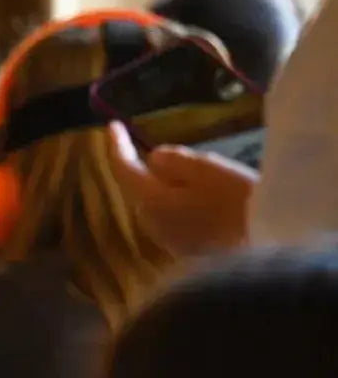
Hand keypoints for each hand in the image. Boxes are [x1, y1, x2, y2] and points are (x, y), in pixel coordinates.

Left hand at [108, 122, 256, 256]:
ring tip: (202, 179)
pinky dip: (183, 207)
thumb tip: (153, 159)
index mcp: (149, 201)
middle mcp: (151, 224)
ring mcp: (168, 240)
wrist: (266, 243)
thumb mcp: (205, 168)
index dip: (117, 146)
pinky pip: (176, 221)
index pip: (123, 169)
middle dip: (151, 170)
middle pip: (141, 189)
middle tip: (176, 156)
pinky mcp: (186, 251)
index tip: (112, 125)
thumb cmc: (236, 200)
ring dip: (169, 190)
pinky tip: (209, 202)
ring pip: (159, 206)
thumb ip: (173, 161)